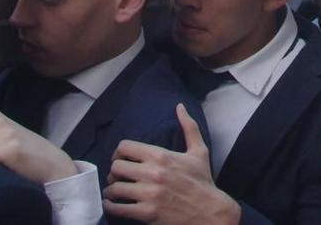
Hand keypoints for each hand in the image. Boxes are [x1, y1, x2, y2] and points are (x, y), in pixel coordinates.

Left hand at [105, 107, 240, 223]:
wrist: (210, 212)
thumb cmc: (203, 182)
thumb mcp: (199, 151)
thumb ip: (189, 127)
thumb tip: (180, 107)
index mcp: (162, 156)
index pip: (125, 147)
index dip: (118, 153)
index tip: (120, 159)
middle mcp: (153, 173)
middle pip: (116, 167)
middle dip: (114, 172)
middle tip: (117, 177)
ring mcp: (149, 194)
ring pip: (115, 188)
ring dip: (111, 189)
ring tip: (113, 191)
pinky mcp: (147, 213)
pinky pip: (118, 208)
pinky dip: (110, 206)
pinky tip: (112, 204)